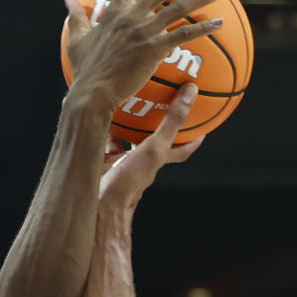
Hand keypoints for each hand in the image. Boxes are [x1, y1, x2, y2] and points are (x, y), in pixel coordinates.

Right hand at [64, 0, 223, 113]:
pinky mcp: (154, 49)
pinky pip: (184, 34)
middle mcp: (131, 16)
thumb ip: (76, 18)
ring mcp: (143, 31)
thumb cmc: (85, 71)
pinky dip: (203, 27)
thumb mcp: (76, 40)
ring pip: (178, 7)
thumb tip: (68, 0)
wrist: (92, 93)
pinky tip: (219, 24)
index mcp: (114, 13)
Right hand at [99, 84, 204, 208]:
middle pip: (151, 140)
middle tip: (159, 104)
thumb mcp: (155, 148)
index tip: (201, 128)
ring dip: (126, 123)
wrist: (97, 203)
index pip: (180, 150)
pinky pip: (102, 142)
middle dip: (155, 125)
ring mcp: (119, 163)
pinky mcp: (99, 162)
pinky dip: (100, 130)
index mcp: (156, 159)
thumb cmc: (128, 182)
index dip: (192, 140)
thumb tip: (190, 93)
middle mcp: (139, 161)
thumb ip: (171, 122)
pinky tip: (96, 117)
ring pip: (125, 139)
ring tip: (125, 102)